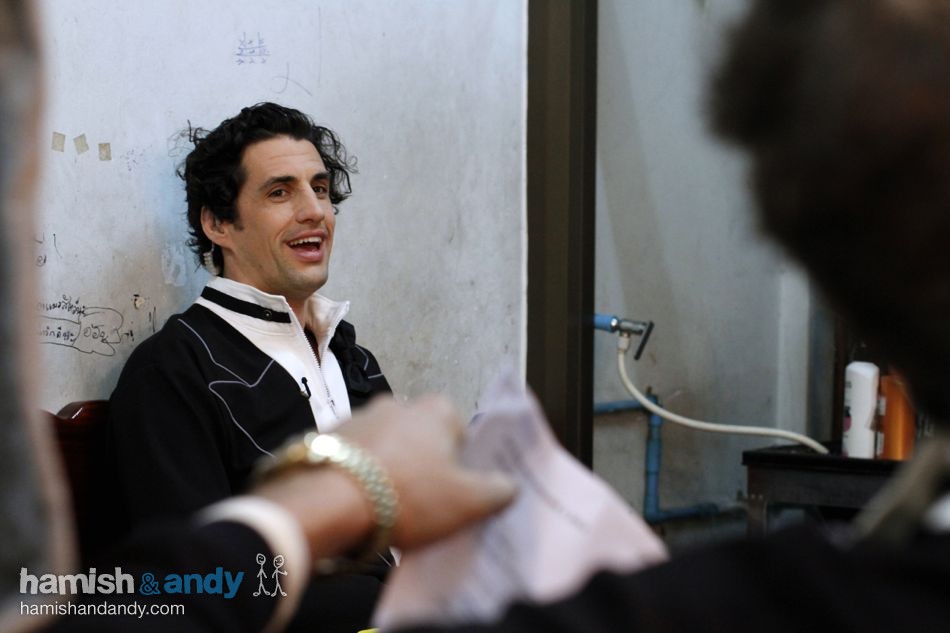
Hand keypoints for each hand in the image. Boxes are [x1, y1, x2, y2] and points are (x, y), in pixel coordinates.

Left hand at [339, 395, 516, 548]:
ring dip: (389, 471)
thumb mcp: (467, 502)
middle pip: (422, 439)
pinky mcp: (327, 436)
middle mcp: (398, 403)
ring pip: (387, 447)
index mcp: (437, 409)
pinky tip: (358, 504)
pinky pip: (354, 458)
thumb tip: (509, 484)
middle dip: (424, 466)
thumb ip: (497, 490)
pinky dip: (358, 476)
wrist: (328, 502)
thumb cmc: (405, 496)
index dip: (461, 465)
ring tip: (386, 509)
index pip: (461, 433)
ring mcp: (360, 416)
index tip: (456, 492)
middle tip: (424, 505)